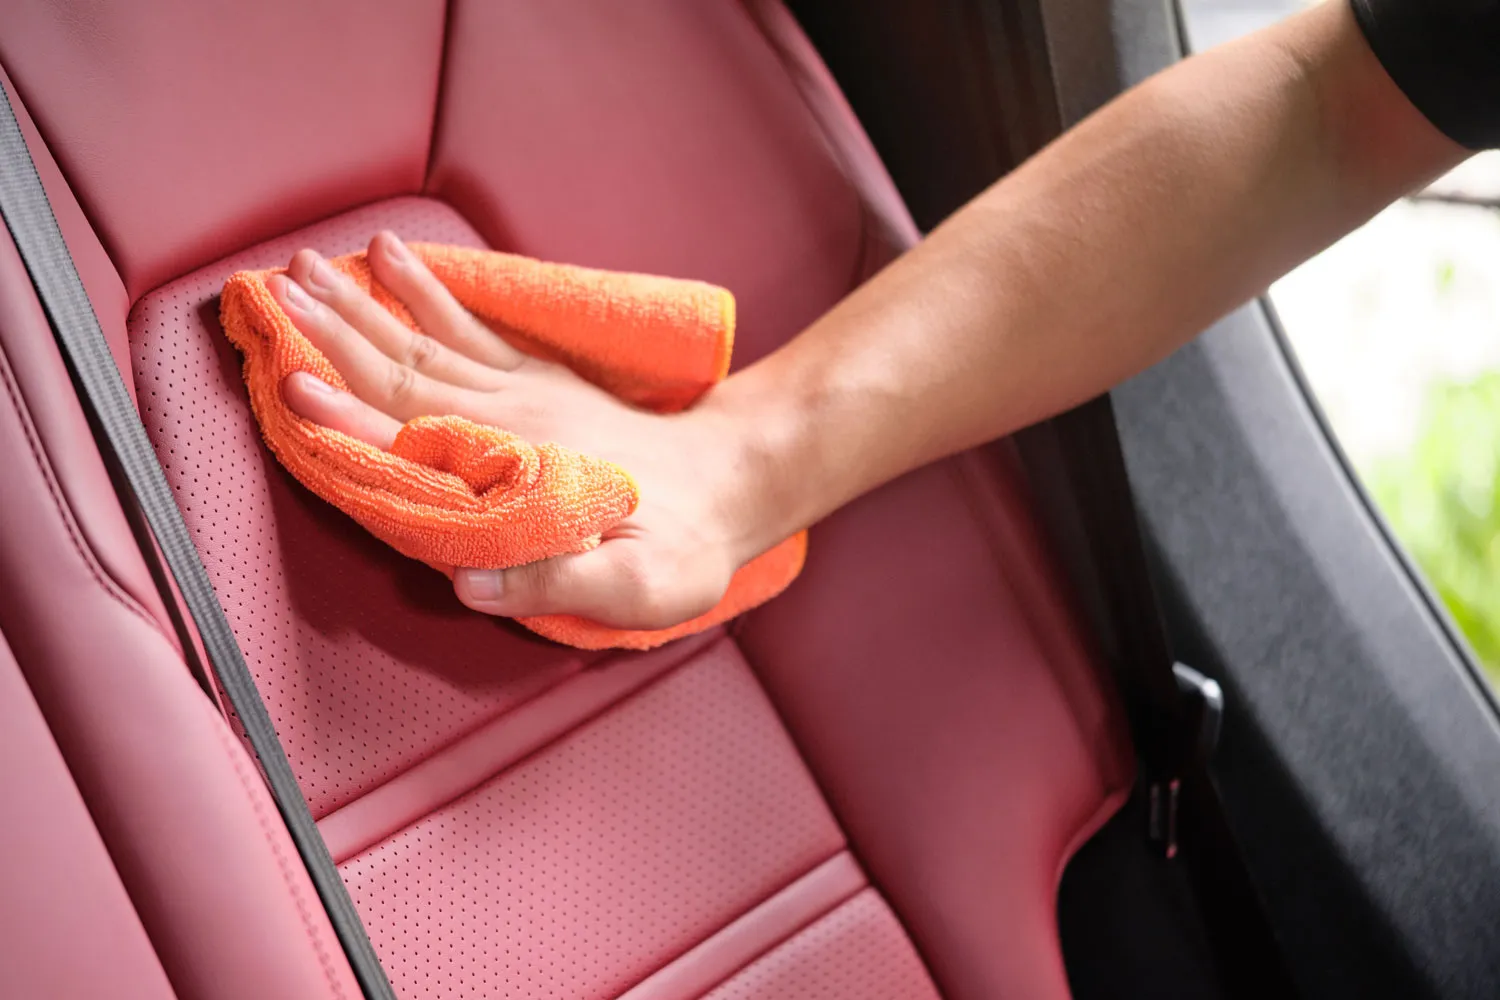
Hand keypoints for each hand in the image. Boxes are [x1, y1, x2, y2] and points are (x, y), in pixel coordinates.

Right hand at [270, 231, 758, 627]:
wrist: (741, 476)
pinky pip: (472, 328)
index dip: (351, 417)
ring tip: (306, 264)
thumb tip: (467, 581)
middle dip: (332, 333)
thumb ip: (558, 579)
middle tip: (267, 291)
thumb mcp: (638, 585)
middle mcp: (511, 416)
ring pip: (424, 340)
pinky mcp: (541, 380)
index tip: (291, 383)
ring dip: (362, 304)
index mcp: (521, 466)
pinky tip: (399, 259)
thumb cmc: (690, 542)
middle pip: (403, 369)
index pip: (419, 436)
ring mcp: (525, 391)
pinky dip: (428, 293)